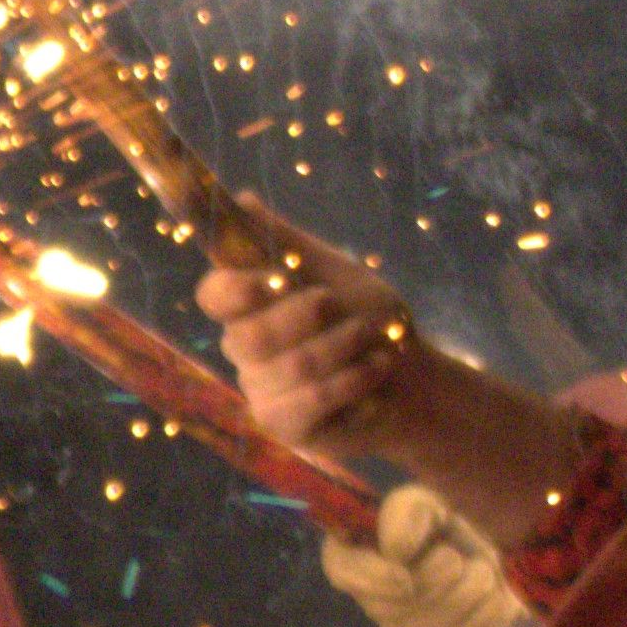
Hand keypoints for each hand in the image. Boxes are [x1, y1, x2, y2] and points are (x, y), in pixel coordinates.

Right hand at [204, 214, 429, 462]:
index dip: (235, 289)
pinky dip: (353, 379)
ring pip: (291, 366)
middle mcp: (245, 349)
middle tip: (340, 307)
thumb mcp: (334, 271)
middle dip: (307, 316)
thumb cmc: (367, 318)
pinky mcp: (285, 425)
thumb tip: (244, 200)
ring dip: (344, 345)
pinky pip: (310, 400)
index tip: (274, 280)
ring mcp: (261, 390)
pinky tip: (375, 368)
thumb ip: (287, 243)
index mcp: (250, 306)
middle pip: (250, 335)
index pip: (214, 296)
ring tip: (371, 338)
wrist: (412, 378)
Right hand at [321, 482, 527, 626]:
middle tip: (456, 556)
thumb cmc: (438, 526)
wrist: (474, 556)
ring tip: (481, 569)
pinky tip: (489, 596)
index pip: (344, 573)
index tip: (404, 576)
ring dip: (472, 591)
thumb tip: (396, 550)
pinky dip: (486, 614)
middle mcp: (372, 602)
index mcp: (355, 557)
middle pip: (396, 607)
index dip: (374, 581)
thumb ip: (403, 513)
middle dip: (439, 577)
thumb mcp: (420, 503)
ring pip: (436, 626)